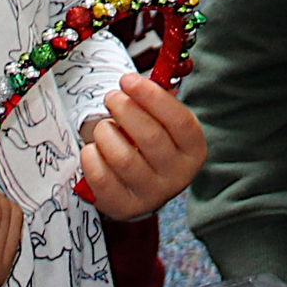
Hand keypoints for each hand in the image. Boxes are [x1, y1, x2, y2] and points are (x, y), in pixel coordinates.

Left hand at [79, 72, 206, 219]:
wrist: (139, 185)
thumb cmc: (150, 143)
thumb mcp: (163, 122)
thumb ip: (157, 99)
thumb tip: (138, 78)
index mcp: (194, 151)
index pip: (180, 121)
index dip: (152, 97)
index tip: (128, 79)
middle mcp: (178, 177)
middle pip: (150, 137)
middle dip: (124, 110)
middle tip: (111, 97)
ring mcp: (152, 196)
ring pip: (123, 158)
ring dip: (106, 133)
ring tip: (102, 127)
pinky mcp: (124, 208)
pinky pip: (101, 178)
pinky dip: (91, 157)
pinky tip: (93, 149)